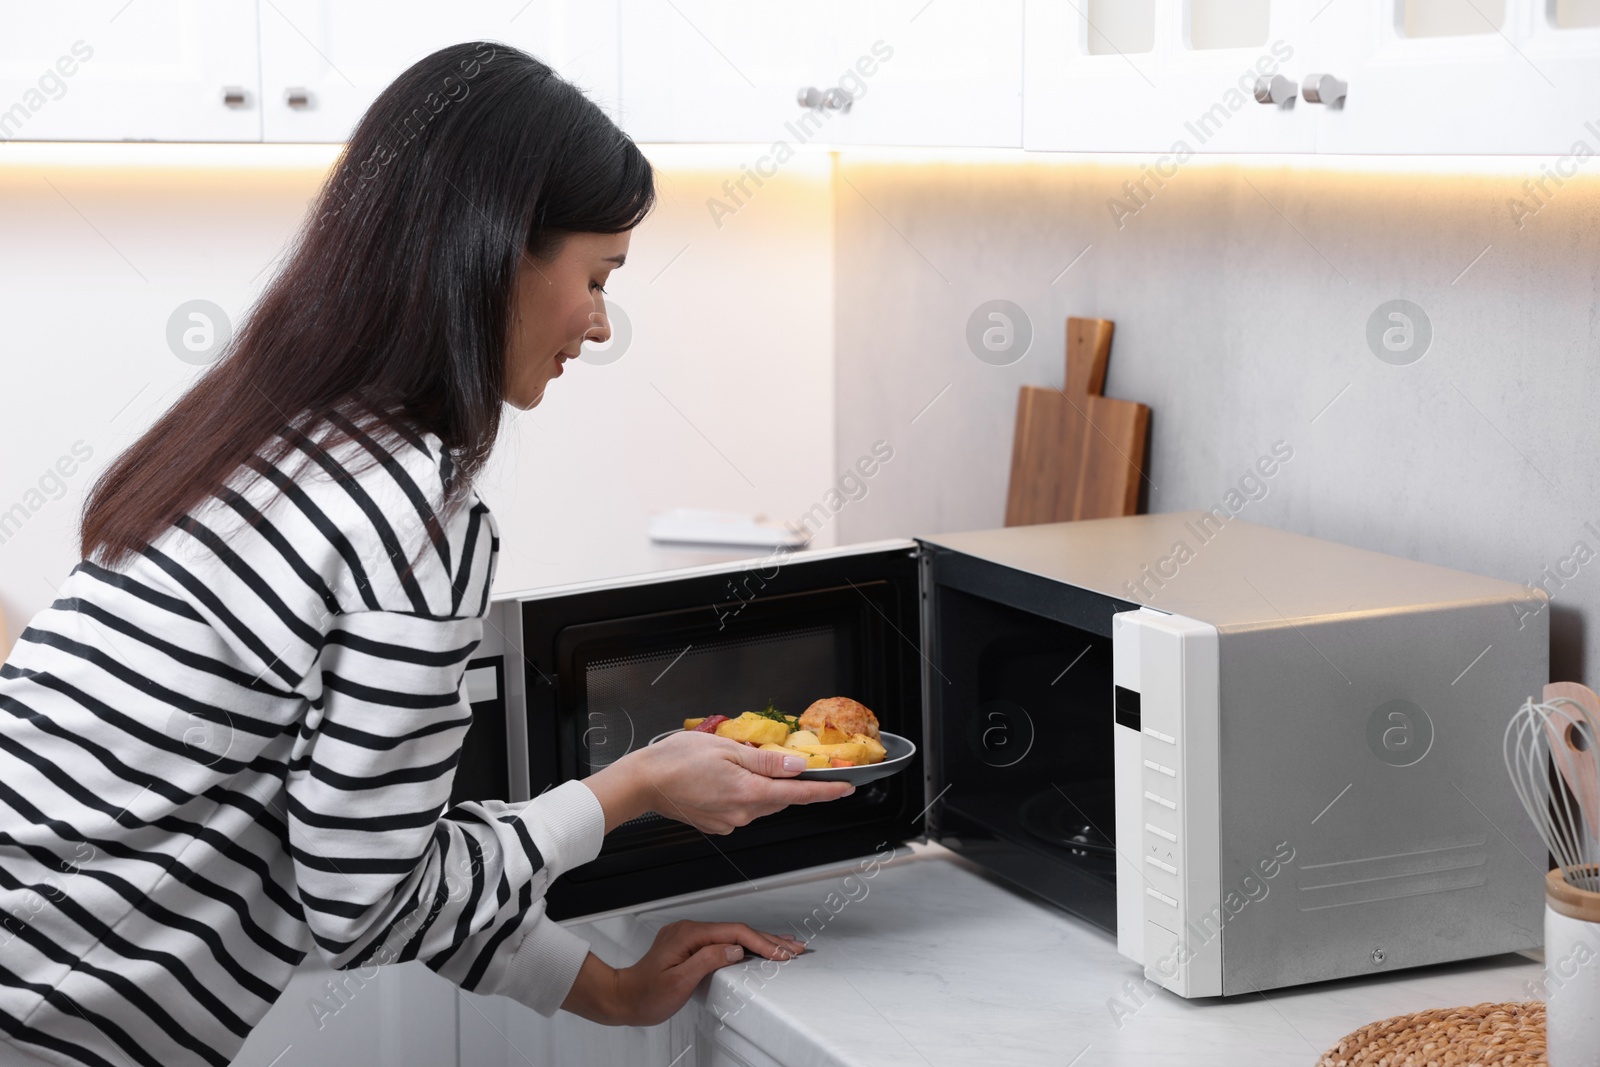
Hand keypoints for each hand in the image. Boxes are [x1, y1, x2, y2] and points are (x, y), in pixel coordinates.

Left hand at [562, 920, 804, 1025]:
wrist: (622, 997)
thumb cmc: (645, 995)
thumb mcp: (678, 982)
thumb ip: (708, 960)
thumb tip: (736, 949)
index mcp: (689, 935)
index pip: (734, 933)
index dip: (760, 942)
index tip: (780, 953)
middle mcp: (690, 930)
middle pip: (736, 931)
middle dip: (768, 939)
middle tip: (795, 947)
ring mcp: (690, 936)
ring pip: (732, 935)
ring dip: (759, 941)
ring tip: (784, 947)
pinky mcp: (690, 945)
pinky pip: (723, 940)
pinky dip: (743, 944)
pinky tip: (755, 949)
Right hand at [586, 731, 854, 834]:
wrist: (643, 782)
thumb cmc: (678, 759)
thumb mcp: (727, 749)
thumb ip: (766, 761)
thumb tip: (798, 766)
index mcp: (749, 792)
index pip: (798, 795)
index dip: (825, 791)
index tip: (845, 788)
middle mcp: (742, 813)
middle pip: (779, 799)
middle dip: (787, 783)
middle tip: (788, 763)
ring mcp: (729, 822)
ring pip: (760, 804)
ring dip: (761, 787)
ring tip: (739, 764)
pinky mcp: (717, 825)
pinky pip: (741, 809)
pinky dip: (742, 794)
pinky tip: (724, 779)